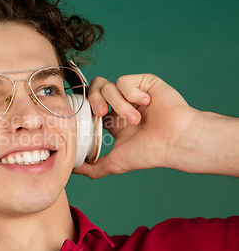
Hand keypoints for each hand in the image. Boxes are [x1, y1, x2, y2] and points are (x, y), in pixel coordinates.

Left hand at [74, 74, 197, 177]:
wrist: (175, 141)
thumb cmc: (150, 153)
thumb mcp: (116, 163)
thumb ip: (94, 168)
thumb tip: (74, 170)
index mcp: (113, 119)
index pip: (90, 105)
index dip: (86, 109)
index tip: (93, 121)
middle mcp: (122, 104)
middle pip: (94, 89)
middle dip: (94, 100)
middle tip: (102, 113)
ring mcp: (132, 92)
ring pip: (109, 86)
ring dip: (119, 104)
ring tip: (135, 119)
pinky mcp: (144, 82)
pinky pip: (124, 80)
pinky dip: (131, 93)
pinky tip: (146, 103)